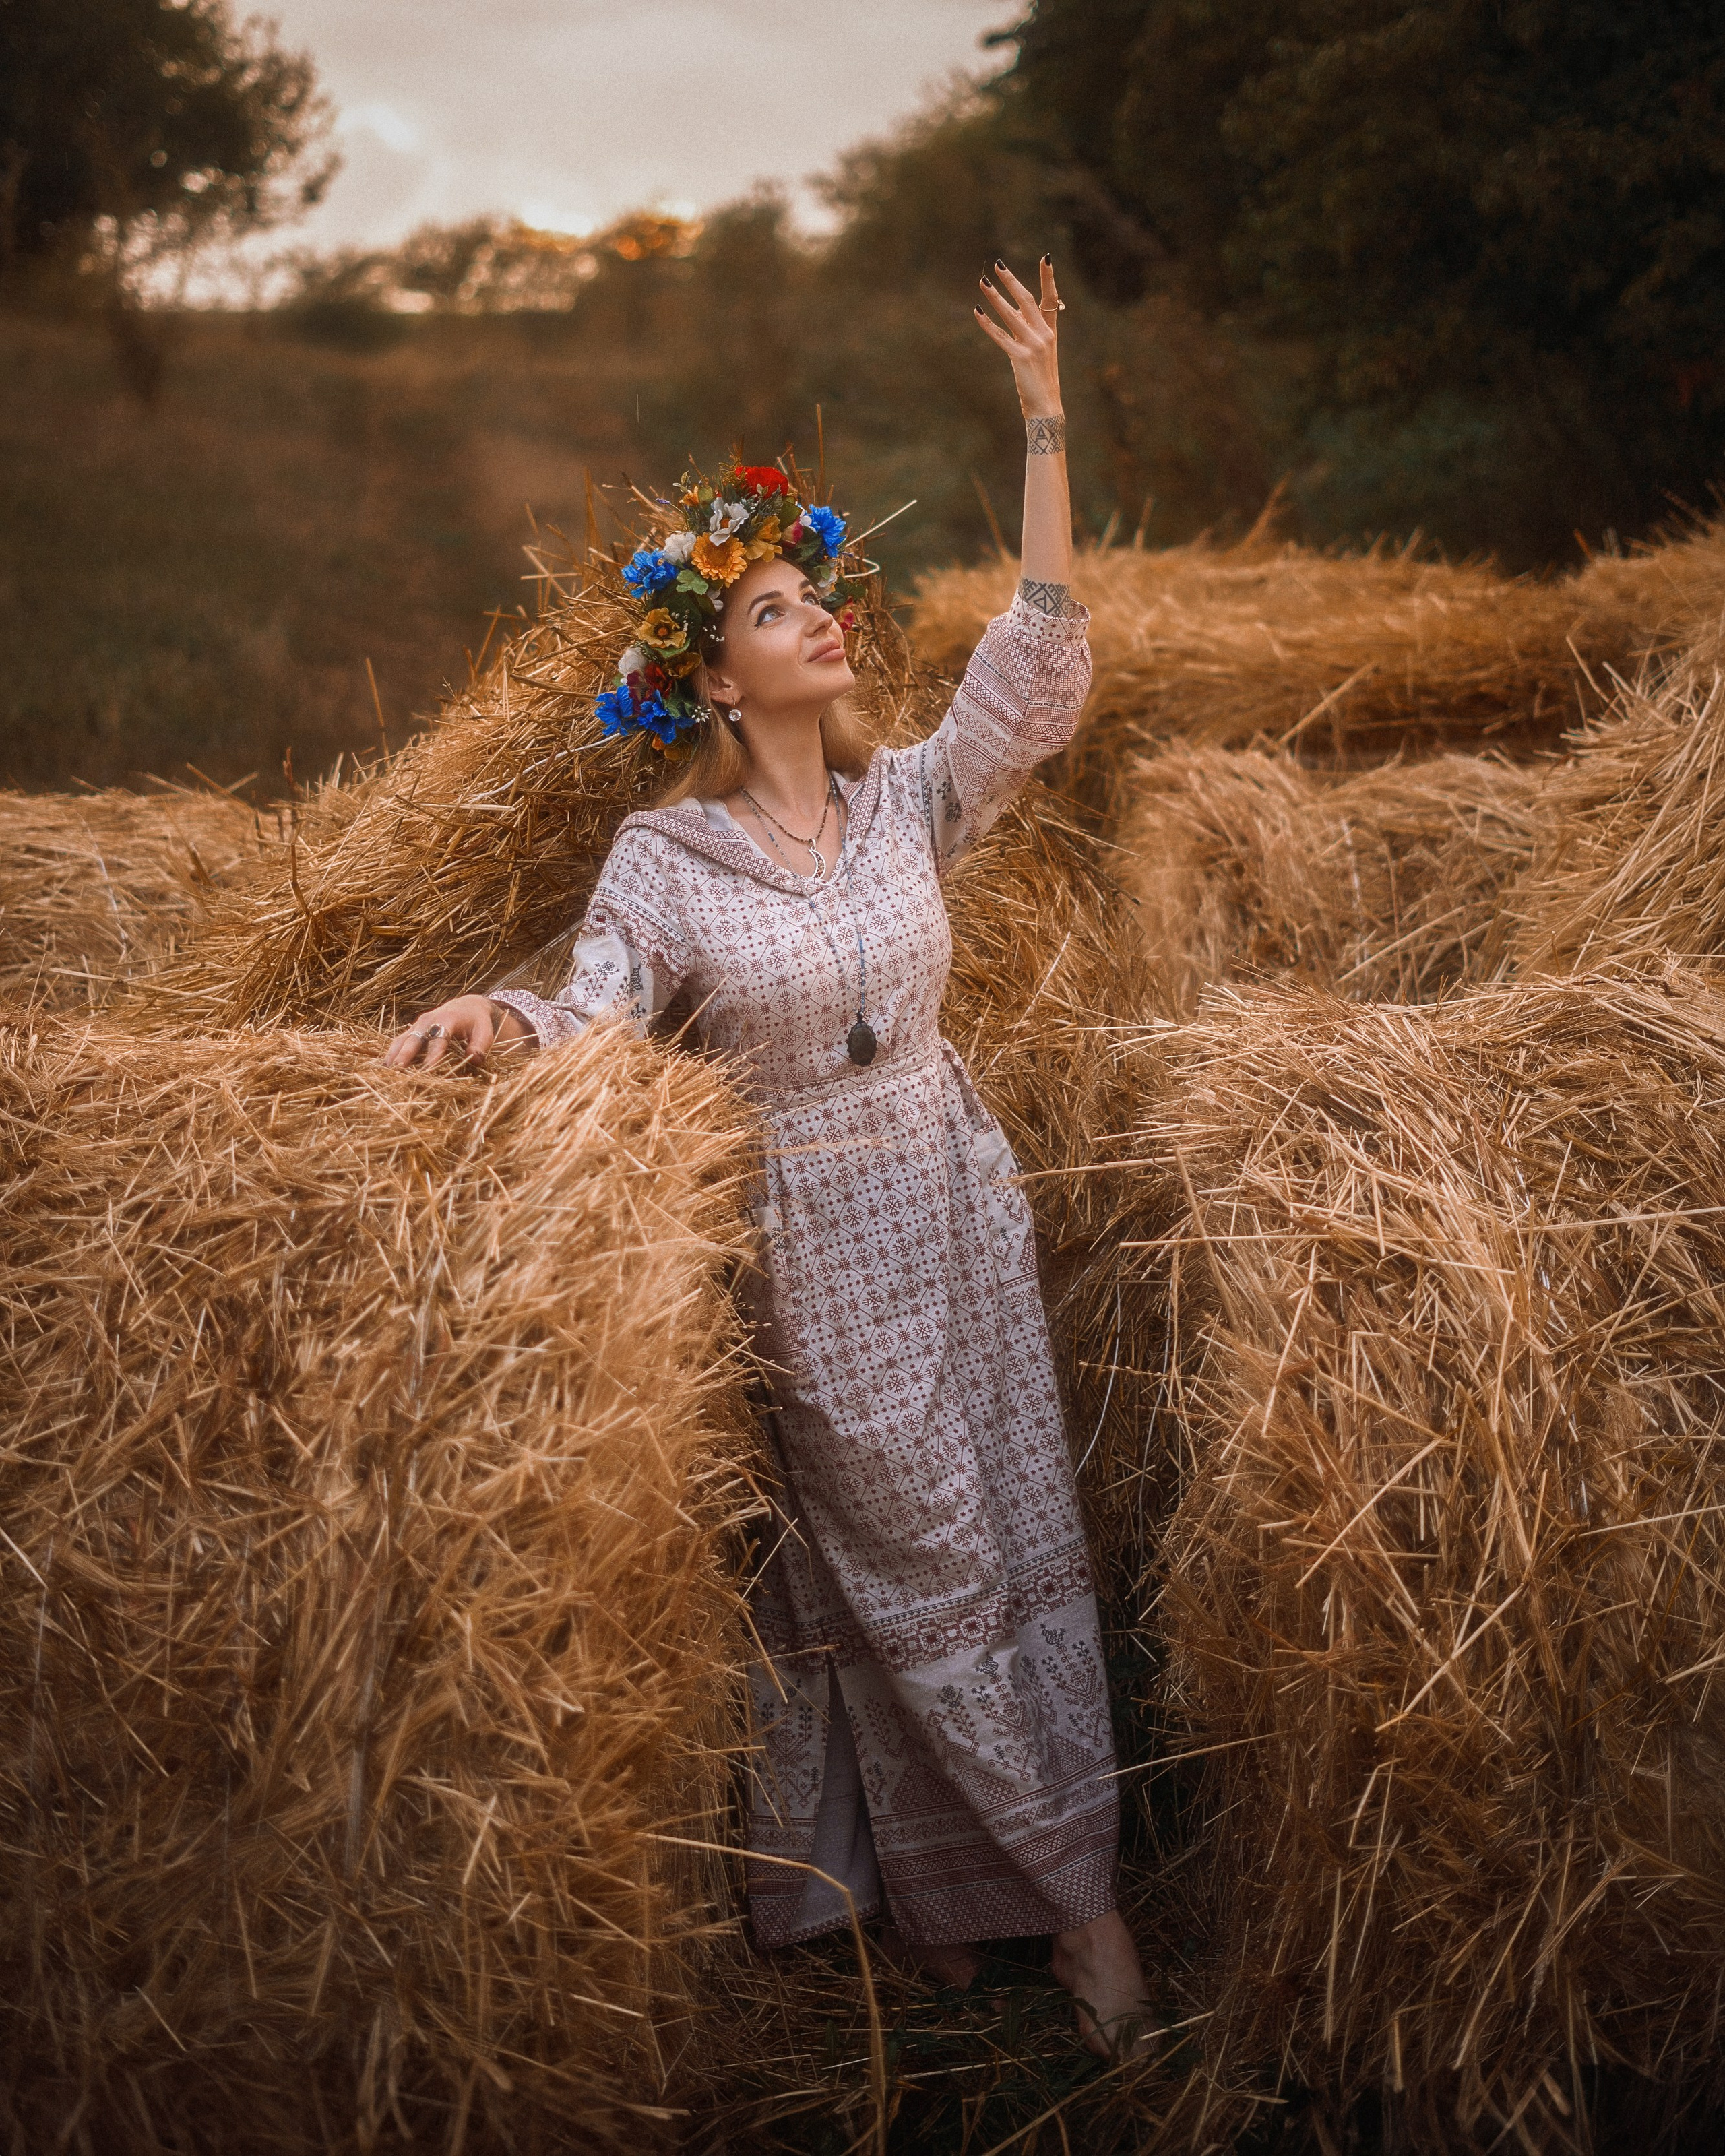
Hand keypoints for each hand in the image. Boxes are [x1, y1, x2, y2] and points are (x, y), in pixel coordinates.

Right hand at [383, 993, 523, 1069]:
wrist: (466, 1007)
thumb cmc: (477, 1022)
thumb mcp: (485, 1031)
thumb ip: (480, 1045)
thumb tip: (473, 1059)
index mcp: (447, 1020)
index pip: (438, 1040)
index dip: (432, 1056)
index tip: (426, 1071)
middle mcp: (428, 1021)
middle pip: (414, 1039)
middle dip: (405, 1055)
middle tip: (397, 1071)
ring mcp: (418, 1025)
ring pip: (401, 1040)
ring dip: (393, 1055)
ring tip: (385, 1072)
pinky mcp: (412, 1030)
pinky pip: (399, 1042)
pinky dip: (391, 1053)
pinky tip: (384, 1068)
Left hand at [972, 255, 1063, 419]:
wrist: (1046, 407)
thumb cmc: (1041, 382)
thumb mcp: (1040, 354)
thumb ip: (1029, 333)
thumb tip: (1014, 314)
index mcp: (1050, 332)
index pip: (1051, 300)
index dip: (1048, 278)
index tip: (1045, 258)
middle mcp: (1044, 335)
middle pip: (1027, 300)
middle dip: (1011, 281)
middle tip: (998, 265)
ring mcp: (1033, 346)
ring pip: (1011, 314)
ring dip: (994, 297)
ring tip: (983, 282)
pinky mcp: (1020, 358)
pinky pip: (1000, 336)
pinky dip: (987, 324)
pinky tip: (977, 312)